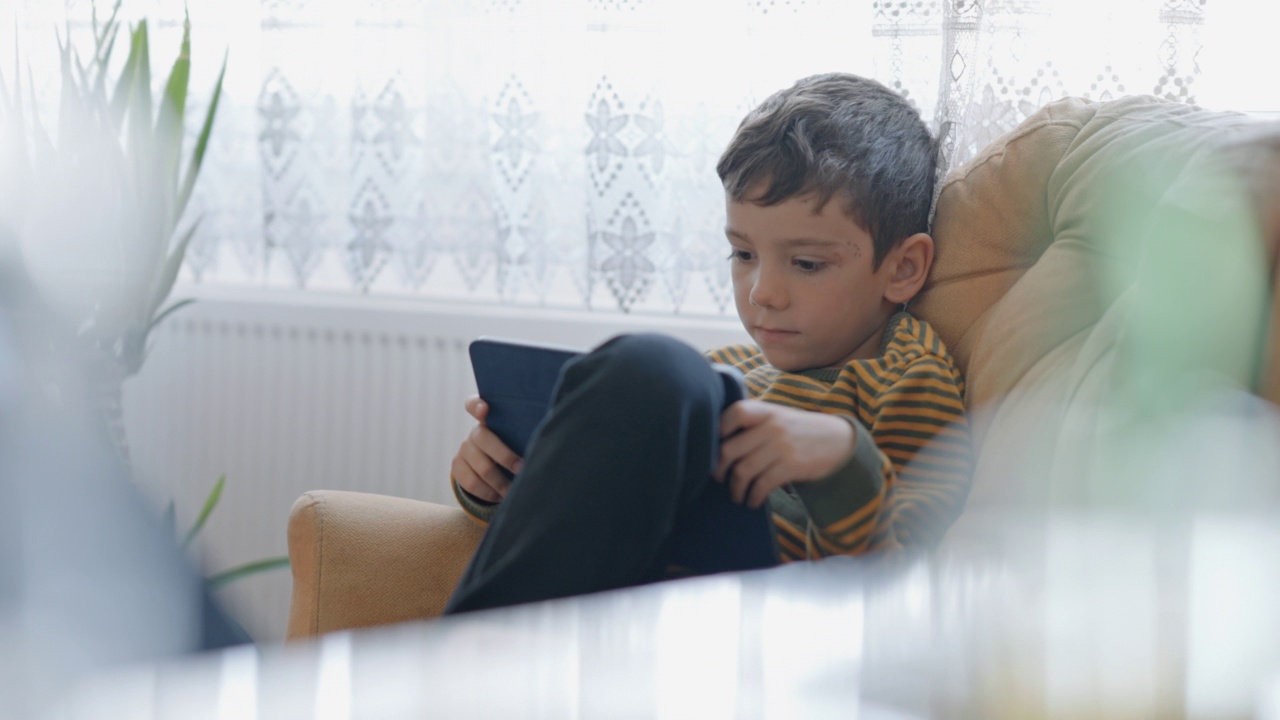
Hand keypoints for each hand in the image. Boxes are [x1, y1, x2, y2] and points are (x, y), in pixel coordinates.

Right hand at [450, 395, 522, 502]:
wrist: (491, 463)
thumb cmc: (514, 446)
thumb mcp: (518, 436)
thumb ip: (524, 432)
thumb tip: (548, 437)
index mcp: (489, 418)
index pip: (474, 404)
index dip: (478, 406)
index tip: (486, 409)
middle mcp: (474, 432)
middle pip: (484, 440)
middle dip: (506, 457)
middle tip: (523, 470)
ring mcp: (463, 449)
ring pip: (482, 467)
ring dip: (501, 483)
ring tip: (515, 491)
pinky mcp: (457, 467)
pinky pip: (471, 484)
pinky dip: (488, 494)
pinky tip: (500, 497)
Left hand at [715, 399, 854, 507]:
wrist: (839, 441)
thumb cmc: (799, 430)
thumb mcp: (779, 417)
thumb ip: (754, 423)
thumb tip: (720, 443)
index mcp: (766, 411)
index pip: (735, 413)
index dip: (719, 428)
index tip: (715, 444)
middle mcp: (771, 426)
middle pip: (730, 449)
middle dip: (719, 468)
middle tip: (718, 478)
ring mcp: (781, 446)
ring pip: (743, 471)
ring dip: (735, 489)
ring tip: (737, 495)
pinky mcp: (791, 466)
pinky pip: (762, 485)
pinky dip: (753, 497)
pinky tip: (753, 501)